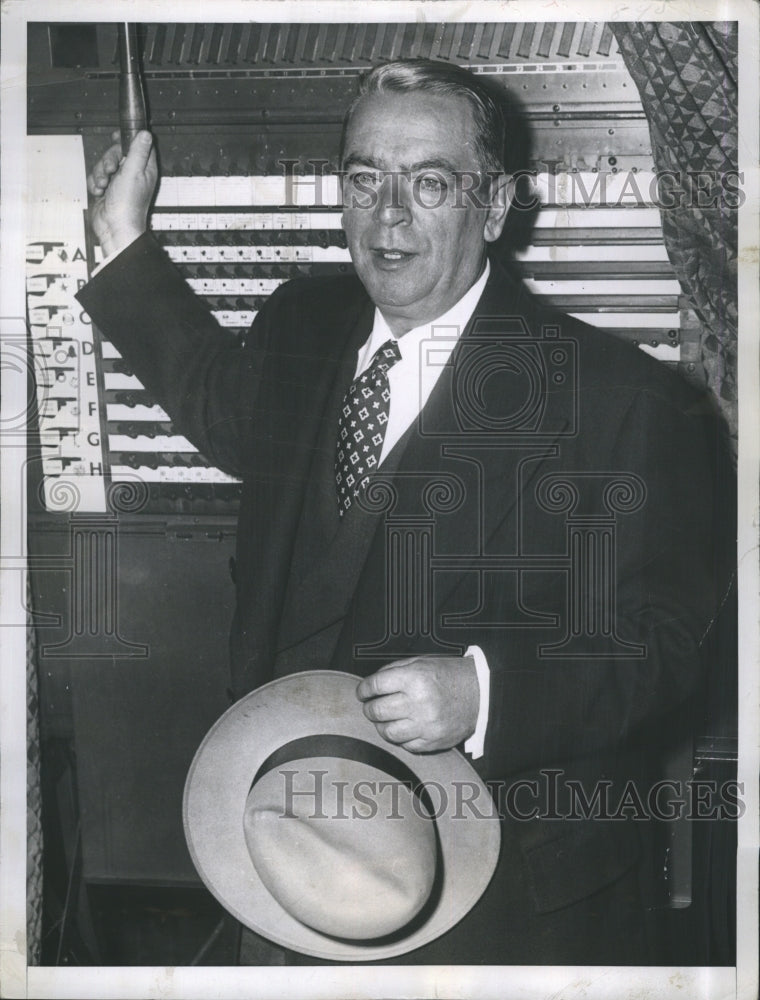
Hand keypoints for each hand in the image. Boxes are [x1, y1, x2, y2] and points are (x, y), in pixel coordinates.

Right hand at [87, 129, 157, 255]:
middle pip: (117, 153)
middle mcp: (132, 174)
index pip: (138, 145)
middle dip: (109, 160)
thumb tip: (146, 134)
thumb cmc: (127, 204)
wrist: (114, 226)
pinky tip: (99, 192)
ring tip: (104, 185)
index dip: (127, 139)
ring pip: (104, 164)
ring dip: (100, 173)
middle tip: (110, 170)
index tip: (117, 137)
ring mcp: (118, 181)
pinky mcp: (106, 188)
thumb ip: (138, 151)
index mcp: (144, 169)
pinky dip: (95, 183)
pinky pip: (96, 177)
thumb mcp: (133, 172)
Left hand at [356, 655, 478, 752]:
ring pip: (388, 733)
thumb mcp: (422, 662)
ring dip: (381, 726)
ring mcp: (426, 725)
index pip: (375, 686)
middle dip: (369, 709)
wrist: (482, 694)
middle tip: (371, 706)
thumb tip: (371, 685)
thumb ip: (394, 671)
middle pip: (378, 711)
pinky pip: (405, 745)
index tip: (362, 692)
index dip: (363, 689)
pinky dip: (400, 738)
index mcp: (415, 678)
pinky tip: (403, 728)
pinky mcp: (433, 742)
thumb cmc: (449, 675)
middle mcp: (419, 703)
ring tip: (384, 719)